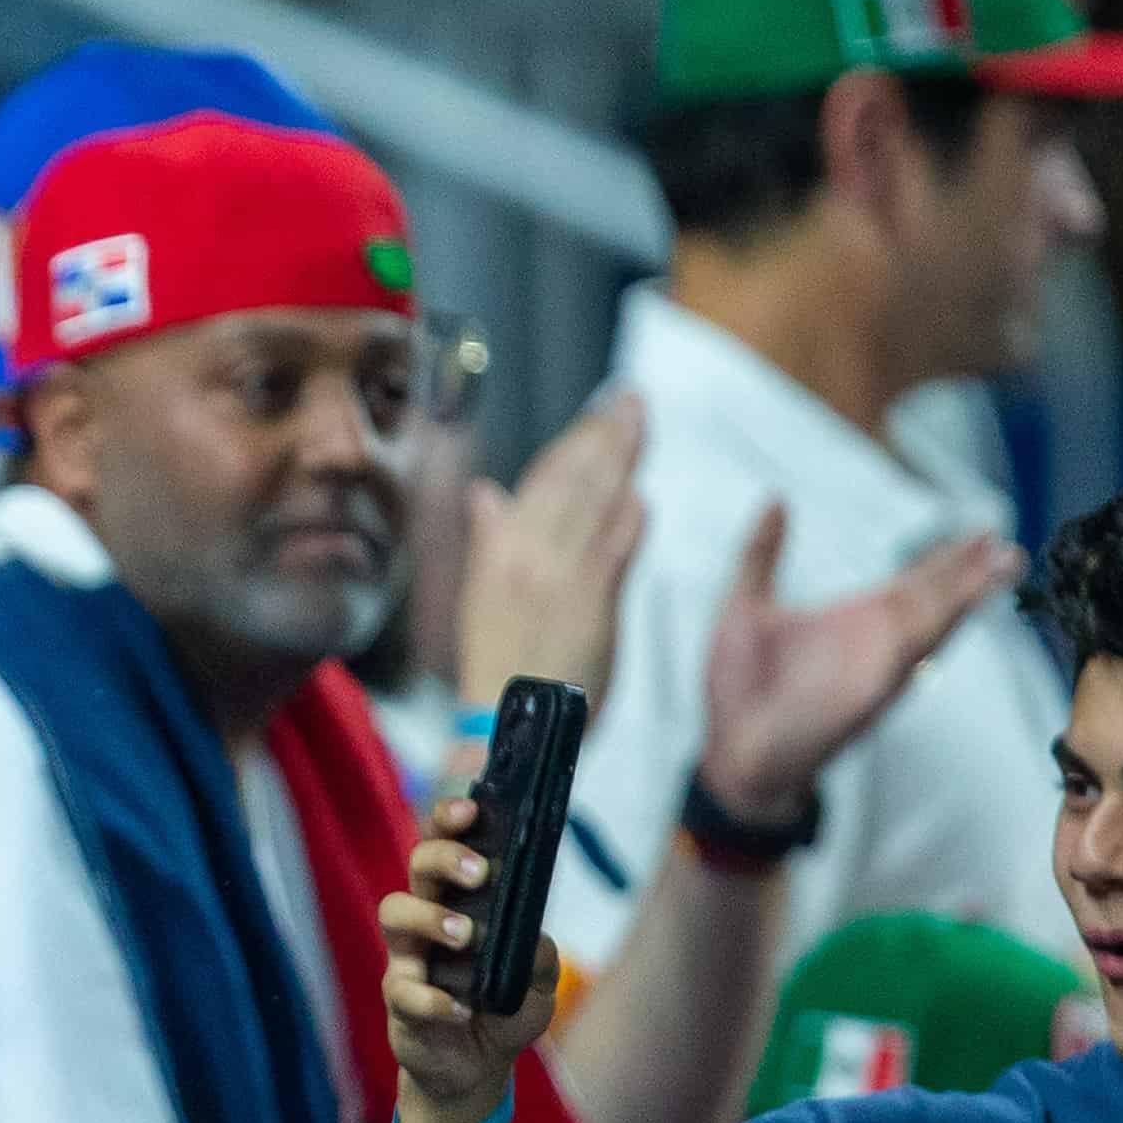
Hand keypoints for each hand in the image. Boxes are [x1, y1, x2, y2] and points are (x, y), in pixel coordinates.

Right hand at [380, 795, 558, 1112]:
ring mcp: (408, 957)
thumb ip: (541, 955)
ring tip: (463, 936)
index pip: (447, 845)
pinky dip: (434, 1000)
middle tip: (477, 873)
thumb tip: (533, 935)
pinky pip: (404, 991)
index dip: (451, 819)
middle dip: (443, 857)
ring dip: (429, 918)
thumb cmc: (503, 1010)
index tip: (472, 809)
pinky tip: (462, 1010)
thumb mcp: (539, 983)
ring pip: (394, 913)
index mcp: (460, 901)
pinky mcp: (399, 1001)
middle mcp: (427, 919)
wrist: (475, 1070)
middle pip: (417, 866)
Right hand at [454, 394, 645, 711]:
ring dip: (621, 461)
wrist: (506, 722)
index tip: (601, 410)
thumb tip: (485, 493)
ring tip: (640, 424)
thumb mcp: (480, 595)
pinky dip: (627, 524)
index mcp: (500, 548)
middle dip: (605, 435)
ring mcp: (560, 577)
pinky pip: (611, 555)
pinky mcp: (589, 606)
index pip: (543, 479)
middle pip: (573, 481)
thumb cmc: (497, 664)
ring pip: (593, 505)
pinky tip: (641, 499)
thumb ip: (491, 538)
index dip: (575, 439)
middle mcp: (528, 555)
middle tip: (632, 399)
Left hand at [693, 505, 1018, 829]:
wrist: (730, 751)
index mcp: (855, 620)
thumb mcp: (744, 606)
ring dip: (971, 593)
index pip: (915, 580)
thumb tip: (776, 500)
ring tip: (1007, 563)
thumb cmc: (739, 687)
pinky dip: (940, 626)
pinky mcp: (870, 690)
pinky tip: (967, 602)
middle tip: (1009, 542)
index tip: (984, 531)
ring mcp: (878, 666)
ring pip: (936, 620)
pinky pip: (912, 653)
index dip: (949, 557)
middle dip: (973, 570)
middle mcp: (876, 641)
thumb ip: (761, 553)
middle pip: (937, 596)